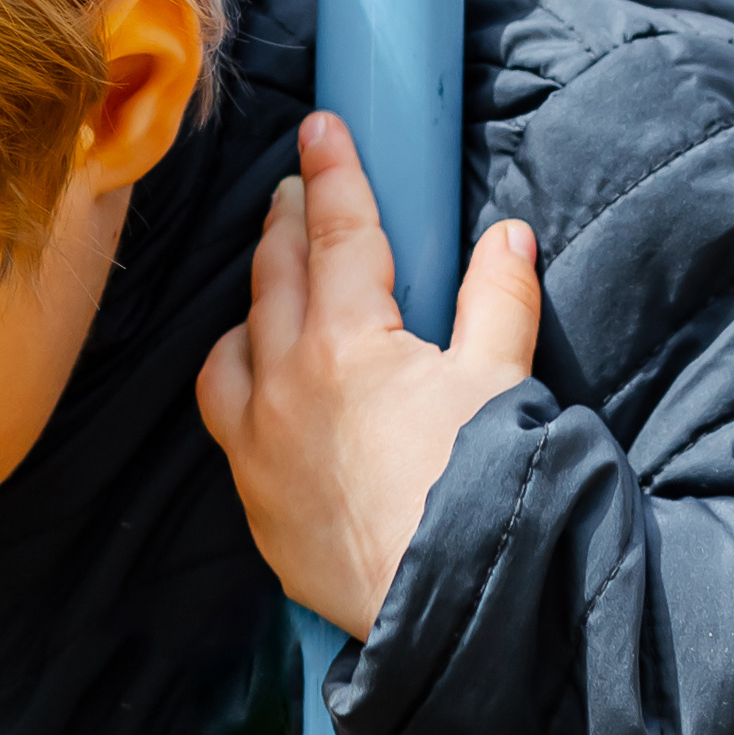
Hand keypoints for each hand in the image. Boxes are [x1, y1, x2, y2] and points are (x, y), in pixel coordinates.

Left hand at [194, 113, 541, 635]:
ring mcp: (257, 441)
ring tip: (273, 281)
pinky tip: (256, 381)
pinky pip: (226, 416)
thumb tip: (507, 238)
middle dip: (289, 221)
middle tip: (295, 187)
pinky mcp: (254, 497)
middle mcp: (284, 380)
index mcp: (346, 340)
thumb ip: (499, 302)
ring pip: (233, 346)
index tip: (321, 128)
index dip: (335, 172)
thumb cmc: (478, 495)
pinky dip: (239, 380)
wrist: (442, 606)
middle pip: (277, 274)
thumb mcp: (503, 384)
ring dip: (254, 303)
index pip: (340, 231)